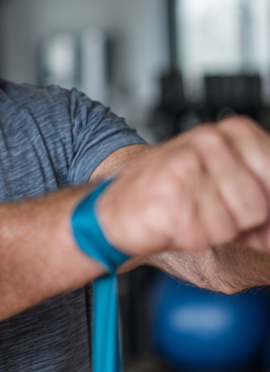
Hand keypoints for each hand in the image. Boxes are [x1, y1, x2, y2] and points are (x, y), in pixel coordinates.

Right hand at [97, 117, 269, 256]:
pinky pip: (204, 236)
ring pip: (233, 225)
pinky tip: (171, 221)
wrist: (116, 208)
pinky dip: (189, 239)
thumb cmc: (172, 197)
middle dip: (237, 223)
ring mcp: (188, 163)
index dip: (265, 208)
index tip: (240, 209)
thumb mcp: (228, 190)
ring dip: (211, 231)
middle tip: (207, 212)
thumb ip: (264, 206)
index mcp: (232, 132)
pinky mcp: (169, 193)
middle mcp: (210, 141)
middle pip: (259, 207)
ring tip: (188, 214)